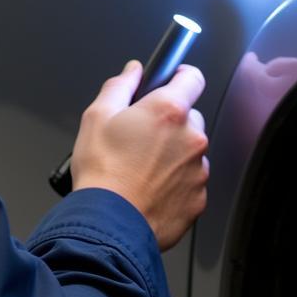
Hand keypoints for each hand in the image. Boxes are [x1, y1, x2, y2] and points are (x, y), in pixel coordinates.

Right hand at [70, 60, 209, 250]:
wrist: (109, 224)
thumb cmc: (102, 172)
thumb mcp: (97, 116)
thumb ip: (120, 85)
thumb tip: (132, 71)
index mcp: (169, 111)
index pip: (192, 78)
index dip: (181, 76)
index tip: (172, 80)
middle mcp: (191, 137)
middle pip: (190, 117)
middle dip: (170, 121)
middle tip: (141, 135)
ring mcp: (198, 170)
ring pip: (190, 150)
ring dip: (173, 153)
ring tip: (142, 167)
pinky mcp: (198, 198)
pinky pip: (191, 180)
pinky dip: (175, 181)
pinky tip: (150, 186)